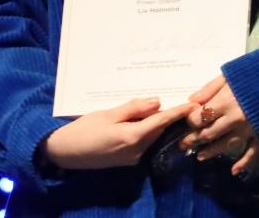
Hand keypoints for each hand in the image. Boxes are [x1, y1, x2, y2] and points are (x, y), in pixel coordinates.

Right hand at [41, 97, 193, 169]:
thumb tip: (157, 102)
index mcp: (132, 137)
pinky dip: (146, 130)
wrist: (63, 153)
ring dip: (156, 123)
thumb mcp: (108, 114)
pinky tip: (142, 118)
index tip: (194, 105)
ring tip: (161, 105)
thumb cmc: (83, 130)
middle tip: (180, 98)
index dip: (178, 112)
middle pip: (158, 129)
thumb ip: (134, 108)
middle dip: (168, 115)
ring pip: (151, 136)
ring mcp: (131, 157)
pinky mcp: (126, 159)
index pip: (161, 122)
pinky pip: (143, 142)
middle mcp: (136, 151)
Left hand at [179, 74, 258, 178]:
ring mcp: (248, 130)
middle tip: (184, 144)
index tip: (189, 121)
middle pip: (208, 134)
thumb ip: (211, 87)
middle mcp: (233, 119)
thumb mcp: (231, 73)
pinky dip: (243, 163)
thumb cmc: (258, 73)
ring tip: (200, 156)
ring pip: (224, 146)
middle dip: (193, 140)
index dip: (190, 120)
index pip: (198, 117)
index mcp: (224, 102)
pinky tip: (234, 171)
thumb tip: (192, 101)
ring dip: (210, 152)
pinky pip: (251, 154)